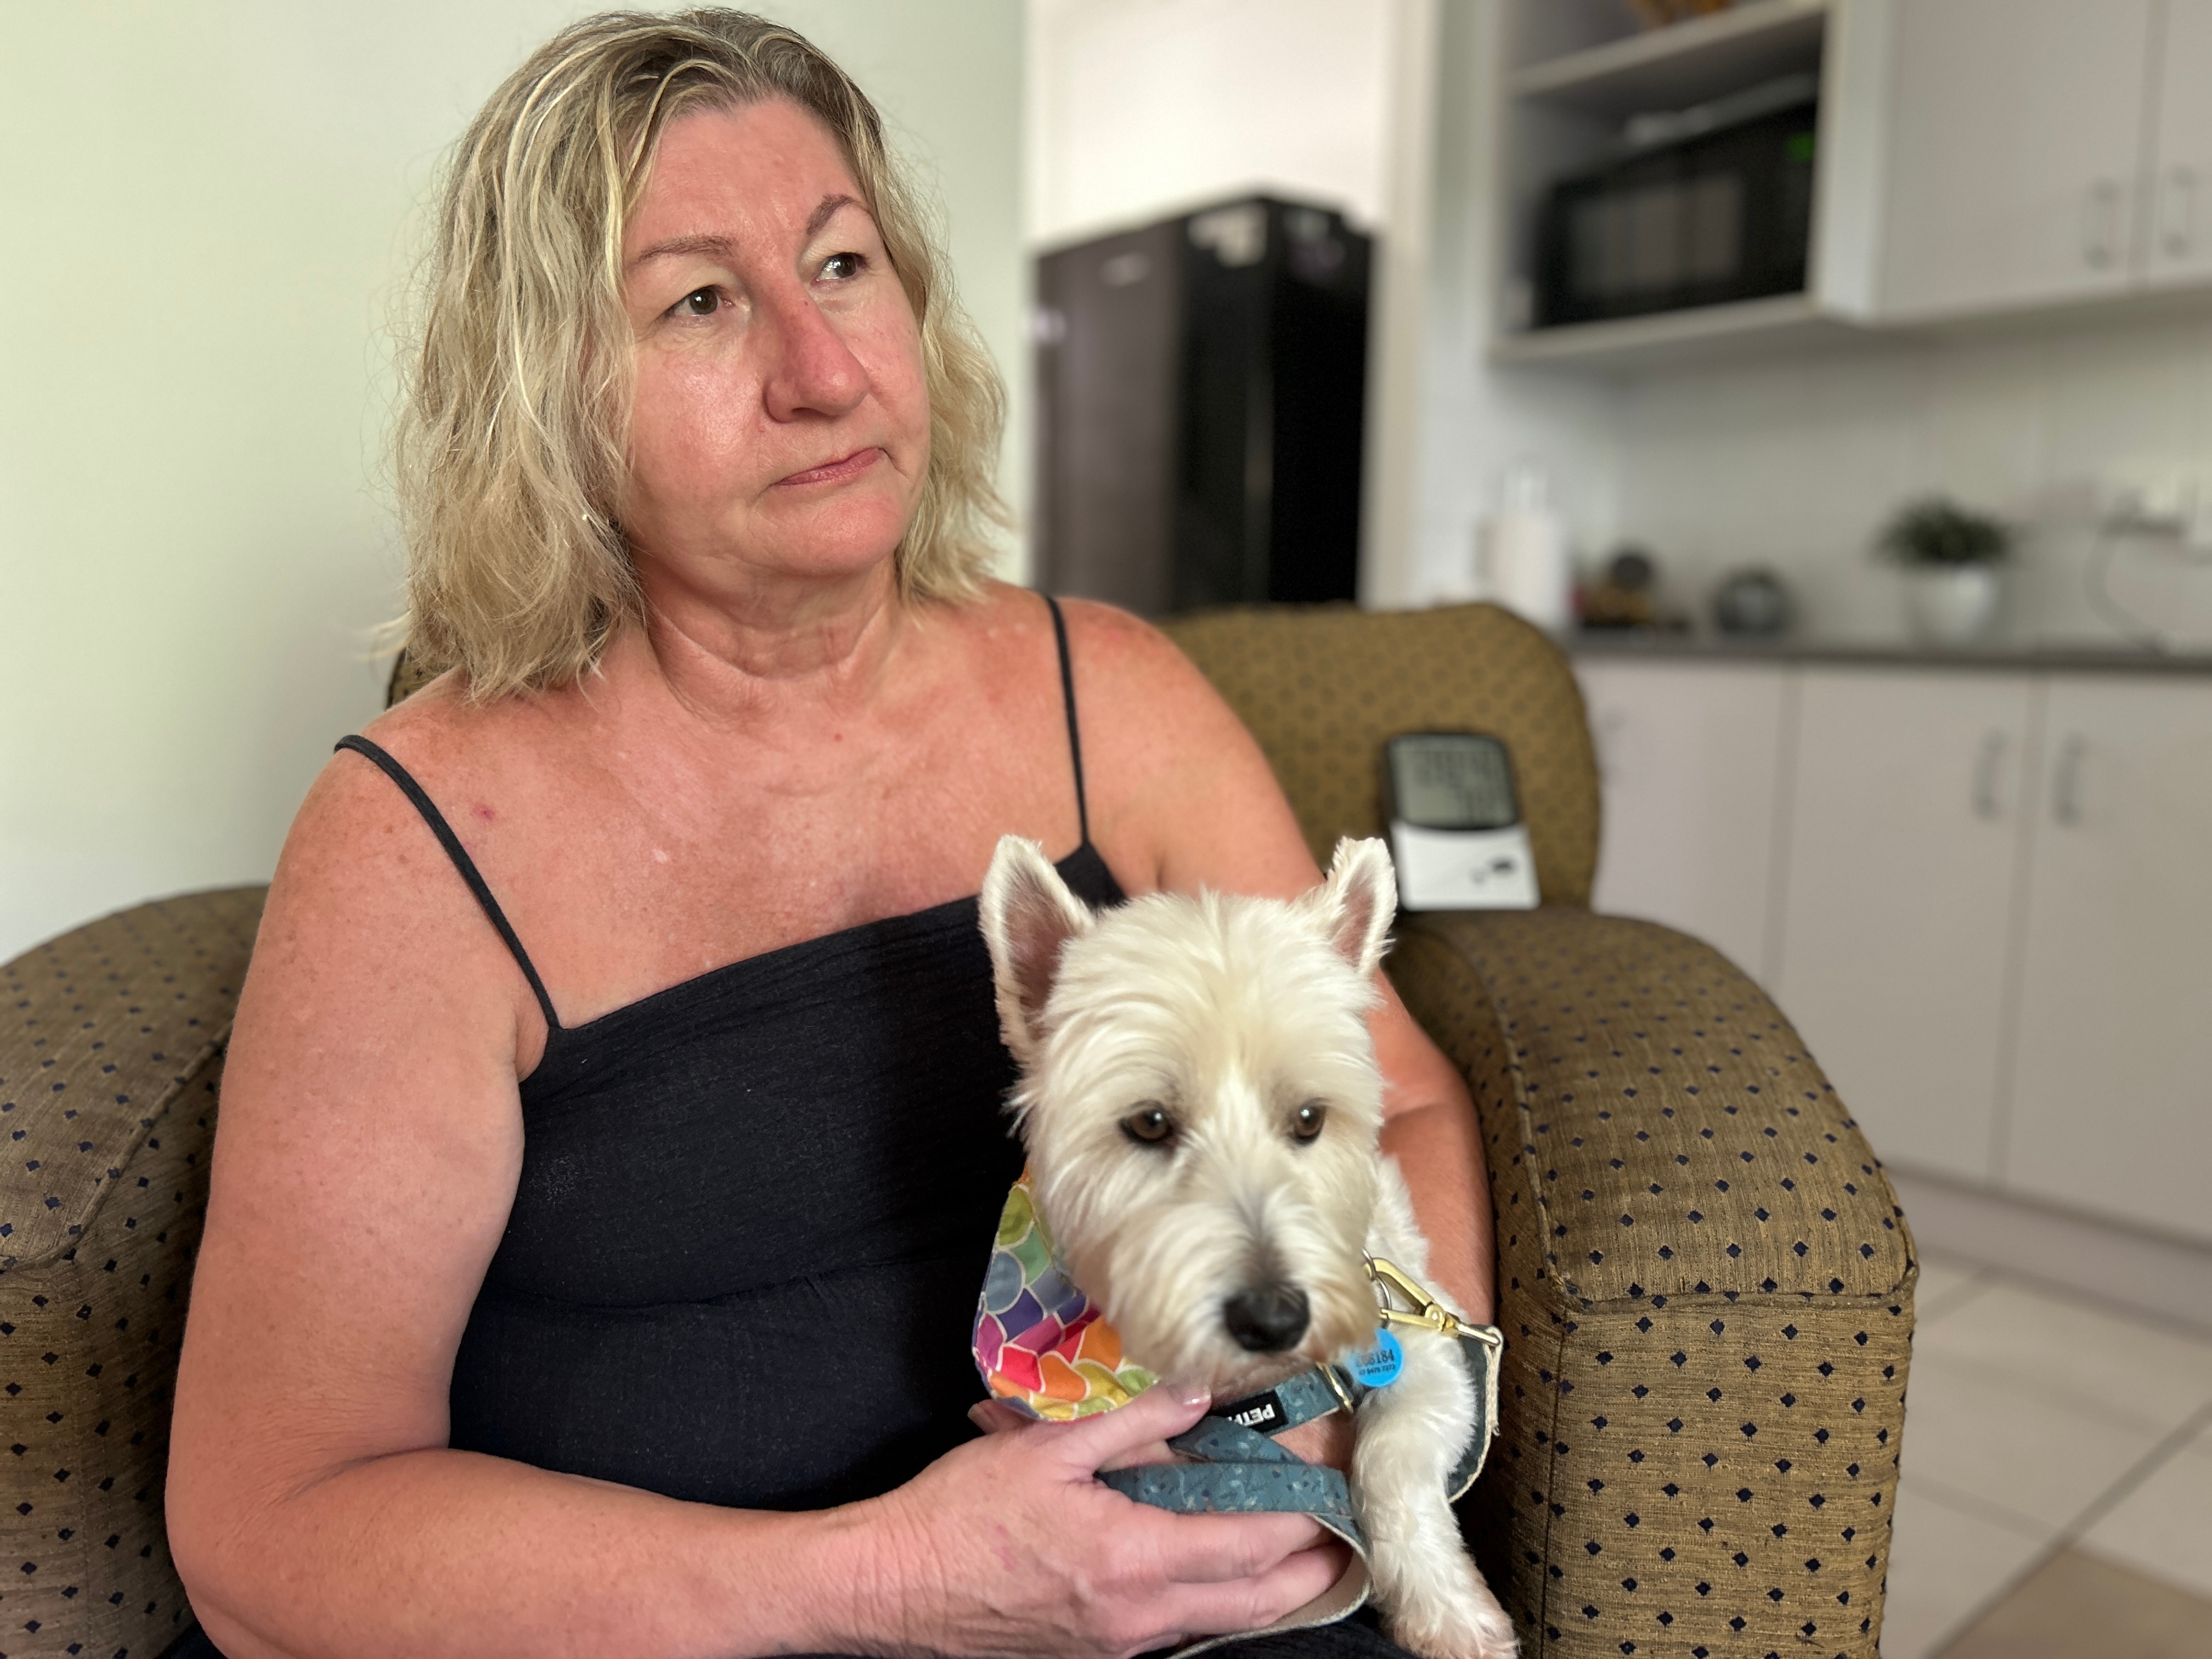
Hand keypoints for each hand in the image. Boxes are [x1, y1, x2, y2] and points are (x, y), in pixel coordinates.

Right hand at [860, 1384, 1347, 1657]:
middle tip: (1342, 1538)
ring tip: (1297, 1555)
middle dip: (1308, 1573)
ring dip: (1265, 1593)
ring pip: (1217, 1624)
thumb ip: (1132, 1423)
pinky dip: (1212, 1605)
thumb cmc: (962, 1514)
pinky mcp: (1092, 1655)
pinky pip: (1174, 1633)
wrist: (893, 1584)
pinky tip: (1214, 1574)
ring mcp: (1116, 1646)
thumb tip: (1196, 1395)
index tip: (1334, 1496)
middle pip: (1254, 1604)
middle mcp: (1136, 1617)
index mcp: (1132, 1560)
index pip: (1249, 1548)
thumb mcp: (1047, 1450)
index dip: (1302, 1524)